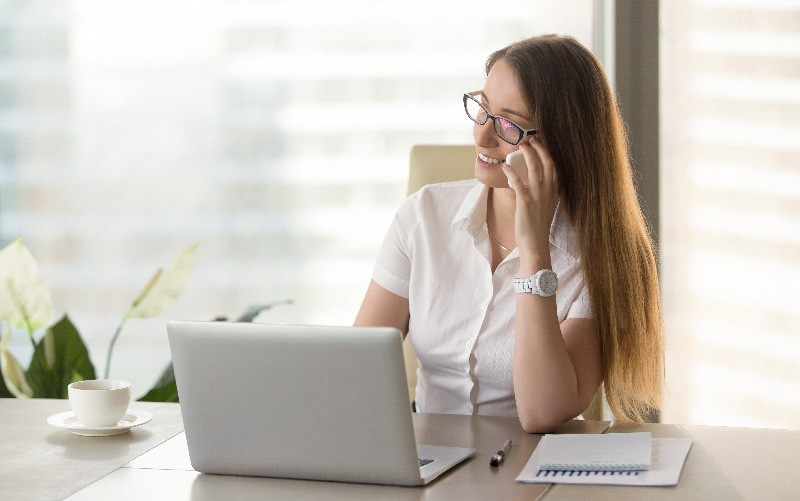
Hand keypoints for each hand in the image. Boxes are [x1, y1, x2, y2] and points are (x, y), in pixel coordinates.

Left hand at [501, 136, 559, 260]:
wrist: (535, 243)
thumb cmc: (537, 226)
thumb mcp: (545, 206)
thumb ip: (542, 193)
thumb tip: (531, 183)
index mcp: (554, 191)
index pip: (554, 167)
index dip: (547, 153)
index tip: (540, 143)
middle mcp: (548, 191)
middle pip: (547, 163)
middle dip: (539, 148)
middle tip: (530, 139)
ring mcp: (538, 196)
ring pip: (534, 168)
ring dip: (527, 154)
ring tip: (520, 146)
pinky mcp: (525, 202)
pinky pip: (518, 182)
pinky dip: (511, 172)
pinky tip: (505, 166)